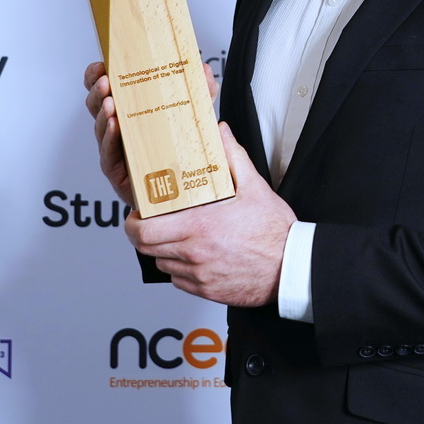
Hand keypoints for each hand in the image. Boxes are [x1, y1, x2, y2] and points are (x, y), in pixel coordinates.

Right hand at [84, 60, 219, 208]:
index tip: (101, 65)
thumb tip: (203, 70)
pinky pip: (108, 154)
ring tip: (110, 102)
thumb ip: (202, 91)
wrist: (186, 189)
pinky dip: (110, 139)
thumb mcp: (195, 113)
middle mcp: (118, 129)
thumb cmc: (182, 148)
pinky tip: (114, 127)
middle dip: (98, 91)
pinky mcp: (119, 171)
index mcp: (130, 110)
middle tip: (106, 81)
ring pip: (101, 128)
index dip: (97, 77)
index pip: (107, 89)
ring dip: (103, 113)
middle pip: (97, 105)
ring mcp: (116, 149)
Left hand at [127, 124, 295, 307]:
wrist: (291, 267)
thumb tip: (221, 133)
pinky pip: (179, 281)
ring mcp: (199, 274)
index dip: (132, 223)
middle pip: (146, 249)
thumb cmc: (275, 231)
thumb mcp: (255, 187)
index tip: (136, 215)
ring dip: (162, 251)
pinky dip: (179, 269)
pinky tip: (193, 256)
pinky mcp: (207, 290)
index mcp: (200, 226)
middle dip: (142, 235)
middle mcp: (195, 253)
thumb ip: (233, 157)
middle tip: (148, 225)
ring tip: (175, 237)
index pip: (145, 231)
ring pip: (162, 264)